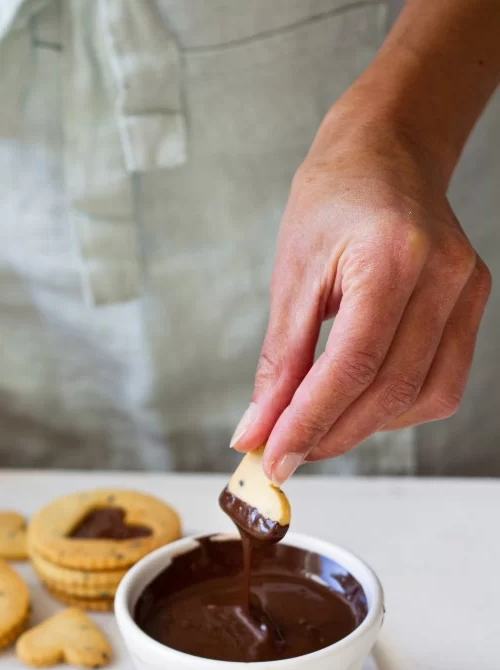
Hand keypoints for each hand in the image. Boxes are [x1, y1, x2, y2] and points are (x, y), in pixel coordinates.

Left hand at [232, 111, 490, 481]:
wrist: (385, 154)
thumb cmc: (333, 202)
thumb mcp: (290, 276)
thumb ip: (278, 362)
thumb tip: (256, 430)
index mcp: (391, 258)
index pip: (351, 366)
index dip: (310, 422)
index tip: (273, 458)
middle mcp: (441, 275)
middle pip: (390, 390)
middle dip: (332, 434)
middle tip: (285, 455)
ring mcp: (465, 291)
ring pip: (422, 396)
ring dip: (364, 428)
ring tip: (317, 431)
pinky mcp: (471, 305)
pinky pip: (441, 383)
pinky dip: (396, 409)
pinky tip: (358, 405)